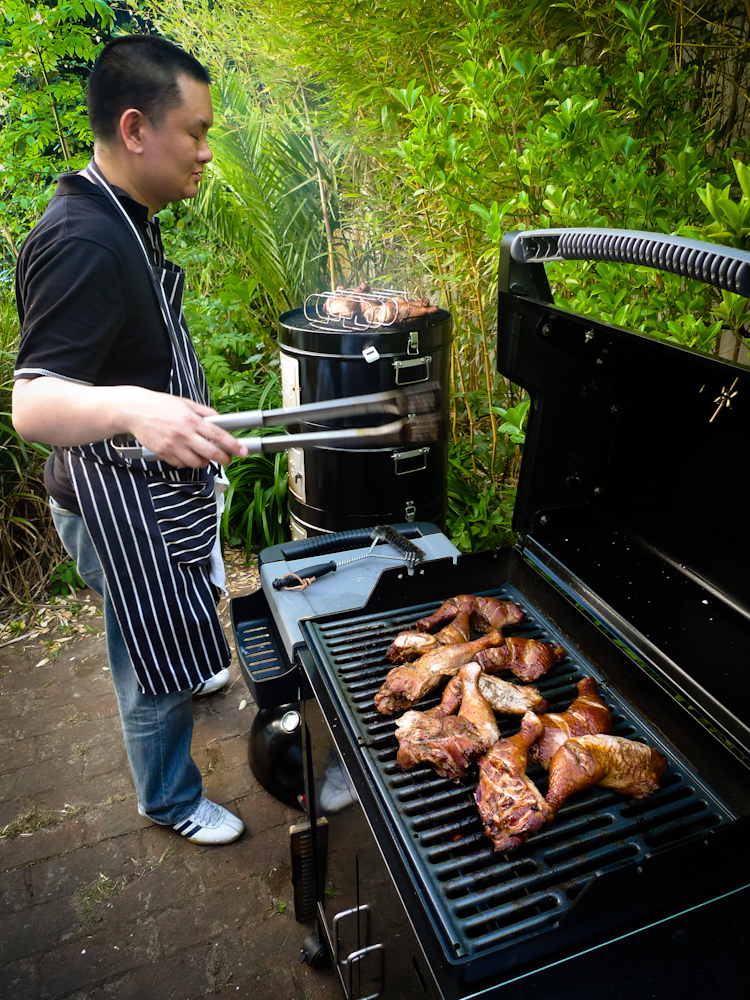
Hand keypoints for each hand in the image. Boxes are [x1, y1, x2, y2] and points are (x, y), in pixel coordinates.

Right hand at [129, 393, 248, 467]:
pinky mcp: (163, 453)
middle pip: (211, 453)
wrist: (135, 410)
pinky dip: (187, 462)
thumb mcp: (186, 403)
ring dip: (204, 462)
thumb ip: (204, 412)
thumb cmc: (160, 405)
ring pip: (197, 463)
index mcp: (191, 420)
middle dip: (224, 459)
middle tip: (227, 459)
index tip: (243, 451)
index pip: (218, 435)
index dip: (233, 445)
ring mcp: (173, 445)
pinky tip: (186, 454)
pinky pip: (181, 464)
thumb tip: (219, 420)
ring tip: (203, 455)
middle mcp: (184, 434)